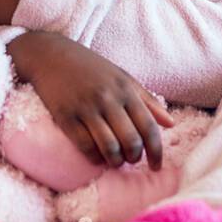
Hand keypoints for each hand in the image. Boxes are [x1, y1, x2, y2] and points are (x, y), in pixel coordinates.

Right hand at [7, 30, 174, 169]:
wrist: (50, 55)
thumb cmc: (90, 67)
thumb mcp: (122, 77)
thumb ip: (147, 100)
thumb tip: (171, 123)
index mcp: (126, 89)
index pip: (149, 127)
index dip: (156, 151)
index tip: (156, 166)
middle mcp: (108, 98)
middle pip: (131, 140)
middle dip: (134, 158)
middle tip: (130, 160)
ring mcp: (86, 107)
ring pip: (109, 147)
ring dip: (115, 161)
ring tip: (114, 161)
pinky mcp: (65, 116)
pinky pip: (84, 145)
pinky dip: (94, 158)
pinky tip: (96, 157)